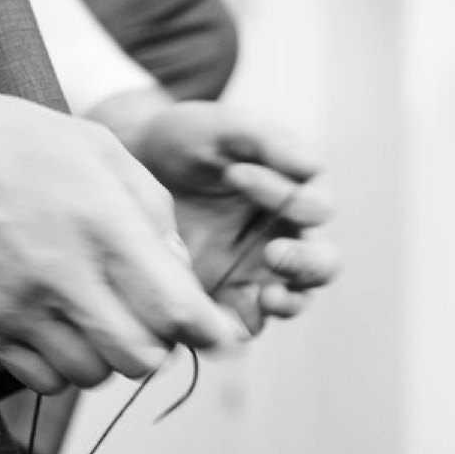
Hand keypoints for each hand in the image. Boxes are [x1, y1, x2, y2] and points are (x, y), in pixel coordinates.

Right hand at [0, 15, 247, 394]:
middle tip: (149, 325)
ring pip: (91, 377)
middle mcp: (61, 271)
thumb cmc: (20, 141)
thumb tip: (182, 280)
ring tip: (98, 323)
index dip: (207, 331)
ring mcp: (15, 303)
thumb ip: (156, 217)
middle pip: (139, 358)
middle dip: (156, 348)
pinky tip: (59, 332)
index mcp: (103, 225)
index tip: (216, 335)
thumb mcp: (104, 152)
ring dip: (108, 360)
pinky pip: (41, 381)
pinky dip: (62, 369)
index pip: (175, 309)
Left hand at [122, 100, 339, 333]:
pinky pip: (246, 323)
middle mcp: (286, 237)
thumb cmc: (183, 141)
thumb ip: (264, 138)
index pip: (316, 206)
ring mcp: (258, 273)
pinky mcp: (225, 299)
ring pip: (296, 299)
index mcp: (295, 196)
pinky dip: (243, 326)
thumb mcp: (219, 126)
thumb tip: (311, 167)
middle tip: (274, 253)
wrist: (131, 166)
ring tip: (269, 296)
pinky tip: (222, 317)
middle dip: (307, 264)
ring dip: (289, 301)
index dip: (286, 195)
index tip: (235, 173)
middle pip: (323, 264)